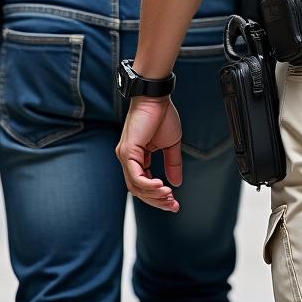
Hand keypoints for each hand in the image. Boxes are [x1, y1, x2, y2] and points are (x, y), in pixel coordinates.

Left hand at [115, 96, 182, 211]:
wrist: (156, 97)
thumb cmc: (161, 114)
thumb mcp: (171, 143)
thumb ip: (172, 163)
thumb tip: (176, 182)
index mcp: (137, 157)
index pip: (144, 184)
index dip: (158, 196)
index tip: (174, 203)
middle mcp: (128, 159)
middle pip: (138, 190)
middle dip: (157, 201)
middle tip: (173, 205)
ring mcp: (125, 156)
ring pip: (136, 187)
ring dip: (153, 195)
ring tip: (169, 196)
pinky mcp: (127, 152)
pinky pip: (136, 176)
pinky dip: (148, 185)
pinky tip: (161, 187)